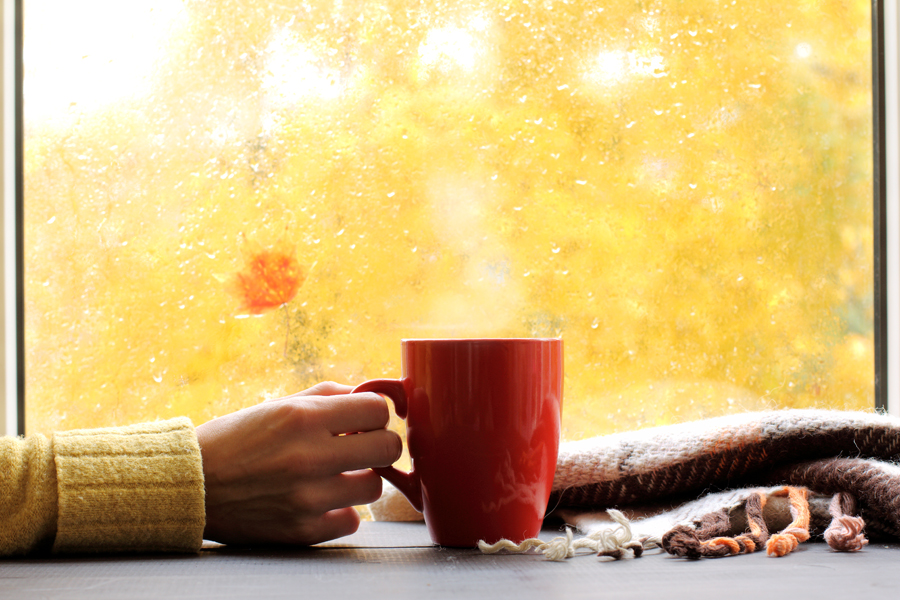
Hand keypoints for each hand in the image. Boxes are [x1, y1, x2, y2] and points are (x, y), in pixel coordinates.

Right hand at [196, 381, 401, 545]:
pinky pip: (352, 521)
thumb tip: (372, 396)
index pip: (378, 409)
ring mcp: (307, 497)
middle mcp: (309, 456)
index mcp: (303, 417)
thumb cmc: (237, 439)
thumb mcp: (279, 404)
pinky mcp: (302, 530)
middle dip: (378, 444)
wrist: (190, 485)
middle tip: (360, 447)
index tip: (364, 421)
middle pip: (389, 448)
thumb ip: (329, 397)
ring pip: (374, 487)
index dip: (375, 414)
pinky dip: (339, 511)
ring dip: (360, 480)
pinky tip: (318, 500)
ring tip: (335, 475)